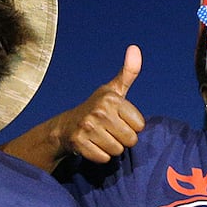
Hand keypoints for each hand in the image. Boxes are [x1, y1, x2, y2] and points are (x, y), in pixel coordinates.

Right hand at [60, 45, 145, 161]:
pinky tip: (93, 145)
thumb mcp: (114, 89)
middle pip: (130, 140)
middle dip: (123, 139)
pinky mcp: (79, 143)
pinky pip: (104, 159)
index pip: (140, 125)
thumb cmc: (98, 108)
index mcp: (111, 98)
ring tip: (101, 137)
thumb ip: (129, 72)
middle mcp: (99, 111)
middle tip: (110, 131)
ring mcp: (87, 127)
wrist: (67, 126)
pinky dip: (100, 156)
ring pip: (117, 151)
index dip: (132, 125)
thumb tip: (135, 48)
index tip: (119, 119)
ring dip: (112, 148)